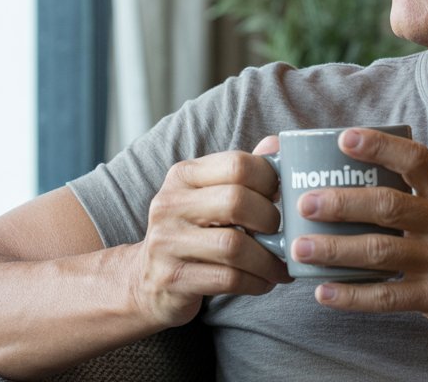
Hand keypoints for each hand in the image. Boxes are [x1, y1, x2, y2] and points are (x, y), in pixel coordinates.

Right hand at [133, 148, 290, 327]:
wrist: (147, 280)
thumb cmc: (191, 232)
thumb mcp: (209, 195)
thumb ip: (243, 171)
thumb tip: (277, 144)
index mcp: (183, 175)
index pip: (237, 165)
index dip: (270, 180)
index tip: (280, 198)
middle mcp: (169, 204)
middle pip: (236, 201)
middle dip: (269, 220)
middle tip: (280, 234)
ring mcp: (167, 242)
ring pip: (234, 246)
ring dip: (268, 260)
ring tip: (279, 265)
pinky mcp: (172, 278)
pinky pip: (228, 279)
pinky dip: (257, 282)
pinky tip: (265, 282)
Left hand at [288, 128, 427, 344]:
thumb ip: (418, 193)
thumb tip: (354, 173)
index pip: (416, 160)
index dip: (379, 146)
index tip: (344, 138)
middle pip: (388, 205)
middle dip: (341, 203)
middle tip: (304, 202)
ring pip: (380, 252)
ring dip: (334, 249)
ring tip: (300, 247)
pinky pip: (386, 296)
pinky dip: (351, 295)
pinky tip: (323, 291)